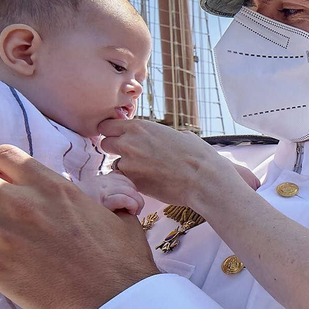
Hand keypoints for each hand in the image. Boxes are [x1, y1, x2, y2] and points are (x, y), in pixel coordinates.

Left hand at [98, 119, 258, 207]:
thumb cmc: (198, 155)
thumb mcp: (180, 135)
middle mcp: (129, 143)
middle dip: (115, 149)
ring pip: (114, 165)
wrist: (203, 179)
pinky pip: (124, 181)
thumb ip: (163, 134)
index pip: (107, 125)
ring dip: (125, 167)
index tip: (118, 137)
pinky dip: (132, 182)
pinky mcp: (133, 183)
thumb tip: (167, 136)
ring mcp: (129, 164)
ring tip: (144, 171)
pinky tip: (148, 182)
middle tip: (131, 156)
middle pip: (105, 144)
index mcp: (139, 127)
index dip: (112, 131)